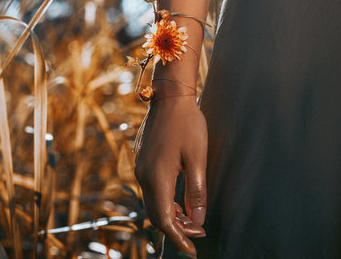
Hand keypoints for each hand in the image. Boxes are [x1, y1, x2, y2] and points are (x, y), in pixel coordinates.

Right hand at [134, 96, 207, 256]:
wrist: (169, 97)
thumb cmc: (187, 124)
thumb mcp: (197, 158)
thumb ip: (196, 191)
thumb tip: (198, 220)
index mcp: (157, 177)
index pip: (164, 219)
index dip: (179, 238)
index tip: (193, 250)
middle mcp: (144, 176)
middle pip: (156, 215)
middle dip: (176, 230)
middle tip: (199, 234)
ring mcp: (141, 168)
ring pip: (153, 204)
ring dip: (171, 217)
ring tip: (192, 221)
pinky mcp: (143, 162)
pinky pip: (152, 192)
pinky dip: (166, 203)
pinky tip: (180, 203)